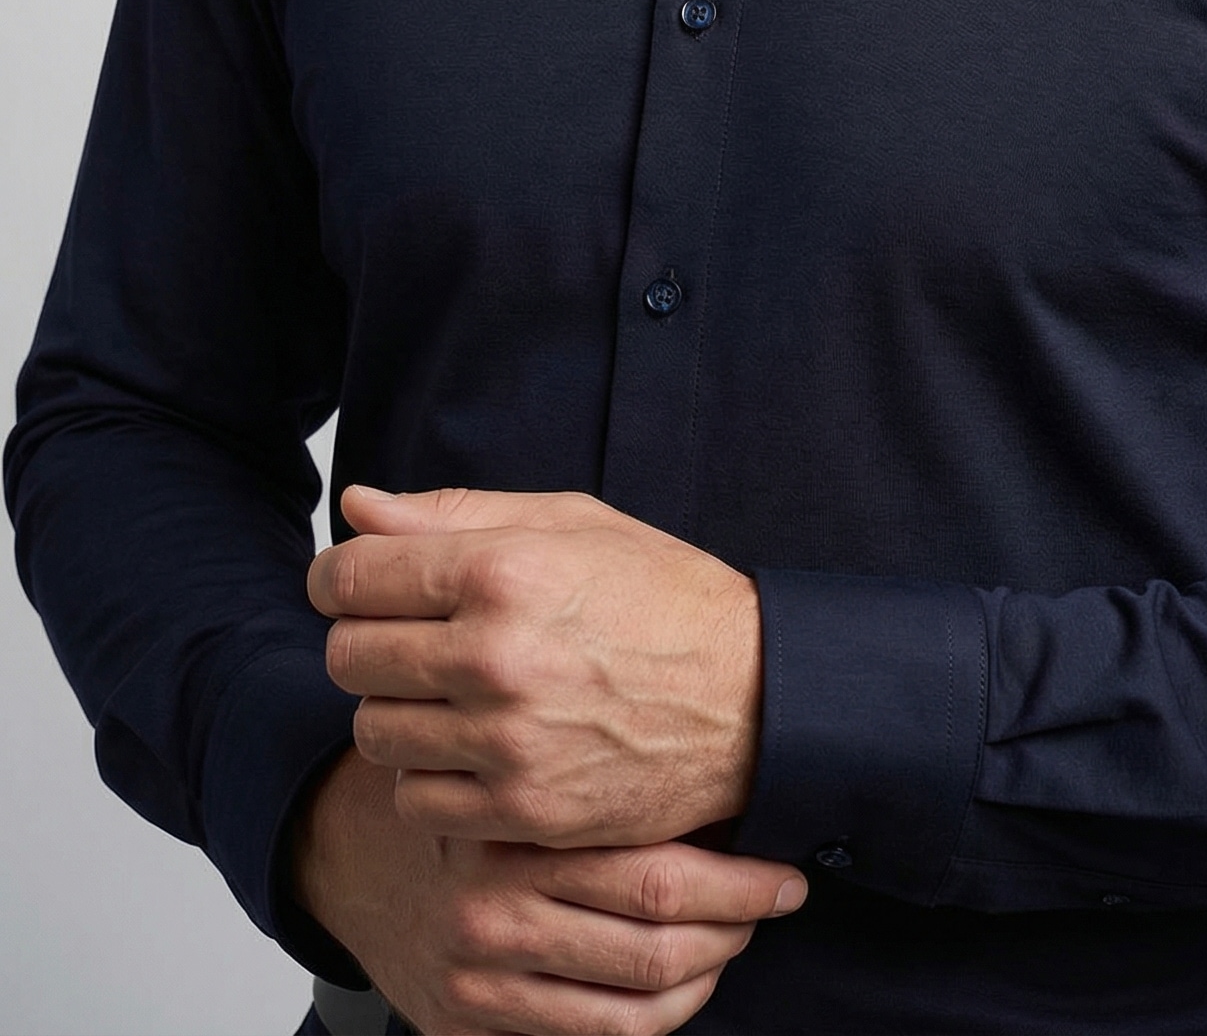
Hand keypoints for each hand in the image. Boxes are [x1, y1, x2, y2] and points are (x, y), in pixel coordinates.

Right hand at [294, 746, 805, 1035]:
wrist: (351, 847)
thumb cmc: (468, 776)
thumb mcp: (520, 731)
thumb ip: (598, 744)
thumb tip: (729, 753)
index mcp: (517, 825)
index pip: (658, 872)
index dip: (740, 878)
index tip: (786, 864)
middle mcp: (495, 904)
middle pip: (657, 939)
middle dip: (738, 922)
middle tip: (780, 893)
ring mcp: (480, 972)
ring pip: (637, 998)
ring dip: (710, 969)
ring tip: (744, 930)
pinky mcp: (467, 1021)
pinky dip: (663, 1015)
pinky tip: (692, 980)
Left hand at [308, 486, 762, 847]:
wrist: (752, 697)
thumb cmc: (661, 599)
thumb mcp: (569, 524)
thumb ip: (452, 514)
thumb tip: (358, 510)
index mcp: (501, 570)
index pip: (350, 578)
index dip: (339, 580)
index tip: (356, 587)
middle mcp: (494, 655)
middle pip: (347, 658)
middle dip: (367, 645)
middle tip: (413, 643)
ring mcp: (506, 742)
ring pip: (374, 734)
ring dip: (399, 713)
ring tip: (450, 697)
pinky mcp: (521, 810)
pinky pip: (415, 801)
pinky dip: (432, 779)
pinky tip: (474, 750)